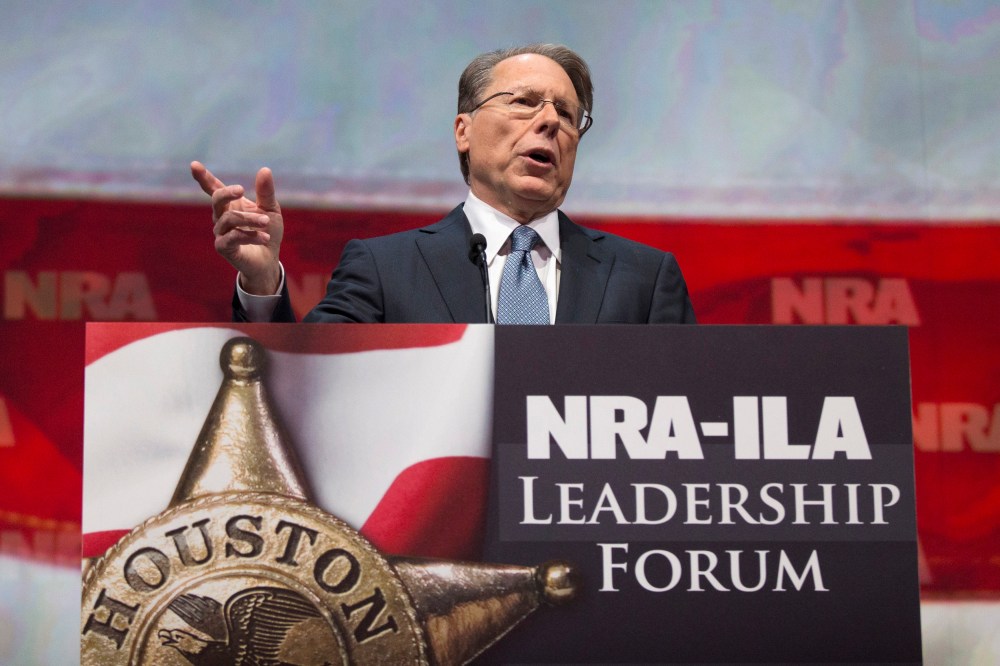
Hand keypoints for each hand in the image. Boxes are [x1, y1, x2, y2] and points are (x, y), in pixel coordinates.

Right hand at [191, 161, 283, 294]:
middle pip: (216, 199)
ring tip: (266, 223)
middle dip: (227, 192)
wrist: (269, 260)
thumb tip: (264, 169)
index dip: (203, 177)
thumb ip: (265, 192)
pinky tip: (264, 237)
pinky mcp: (223, 247)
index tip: (194, 164)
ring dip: (250, 219)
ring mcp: (220, 232)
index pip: (214, 188)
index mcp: (231, 204)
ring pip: (229, 219)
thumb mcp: (271, 210)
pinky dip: (251, 235)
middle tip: (242, 190)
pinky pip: (233, 237)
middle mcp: (221, 217)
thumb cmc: (267, 232)